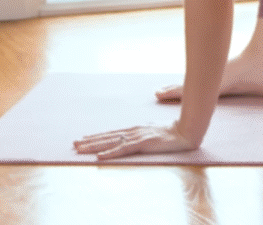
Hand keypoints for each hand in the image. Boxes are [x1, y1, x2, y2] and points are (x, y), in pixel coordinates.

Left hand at [73, 123, 195, 160]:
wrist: (188, 131)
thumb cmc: (175, 130)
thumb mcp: (157, 128)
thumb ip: (146, 127)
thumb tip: (149, 105)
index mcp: (137, 129)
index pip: (113, 133)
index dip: (97, 136)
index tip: (83, 139)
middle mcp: (134, 131)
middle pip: (108, 137)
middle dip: (90, 141)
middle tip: (74, 144)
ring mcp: (138, 137)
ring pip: (111, 142)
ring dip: (94, 146)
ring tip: (79, 149)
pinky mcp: (143, 144)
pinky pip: (123, 150)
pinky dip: (110, 153)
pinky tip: (99, 157)